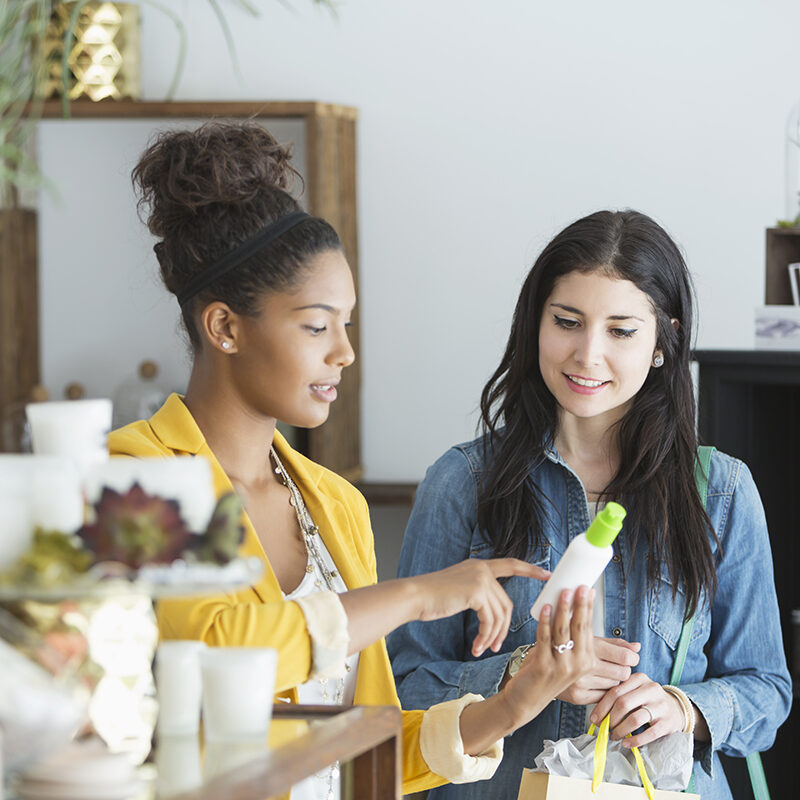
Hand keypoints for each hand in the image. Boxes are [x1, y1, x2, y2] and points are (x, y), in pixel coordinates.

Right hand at [407, 558, 550, 656]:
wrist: (415, 596)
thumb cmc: (432, 597)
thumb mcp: (459, 590)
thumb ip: (477, 593)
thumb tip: (492, 611)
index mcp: (479, 566)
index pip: (511, 564)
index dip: (530, 569)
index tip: (547, 574)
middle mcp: (482, 569)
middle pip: (506, 603)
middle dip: (503, 628)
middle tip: (496, 646)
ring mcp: (480, 578)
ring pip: (499, 615)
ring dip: (492, 636)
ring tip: (483, 649)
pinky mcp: (477, 591)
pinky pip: (490, 620)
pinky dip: (485, 637)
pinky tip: (476, 647)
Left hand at [499, 586, 594, 728]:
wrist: (526, 699)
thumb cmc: (545, 672)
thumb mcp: (564, 658)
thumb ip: (570, 637)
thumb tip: (572, 605)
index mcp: (587, 661)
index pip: (589, 629)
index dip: (589, 608)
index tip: (589, 589)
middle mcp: (578, 665)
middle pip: (580, 628)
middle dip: (580, 604)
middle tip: (580, 586)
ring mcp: (562, 667)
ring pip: (563, 631)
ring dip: (563, 609)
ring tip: (563, 592)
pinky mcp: (543, 666)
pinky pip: (544, 638)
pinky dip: (545, 621)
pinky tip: (544, 607)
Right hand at [556, 636, 640, 704]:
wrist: (541, 665)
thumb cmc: (568, 647)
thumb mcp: (589, 639)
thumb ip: (614, 643)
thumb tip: (637, 647)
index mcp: (589, 646)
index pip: (625, 657)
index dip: (632, 657)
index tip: (629, 656)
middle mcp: (585, 665)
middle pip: (623, 673)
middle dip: (623, 669)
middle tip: (615, 665)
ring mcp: (581, 682)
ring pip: (615, 686)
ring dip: (612, 679)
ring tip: (601, 672)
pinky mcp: (578, 697)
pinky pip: (604, 697)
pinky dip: (603, 690)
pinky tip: (595, 682)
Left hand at [589, 672, 685, 747]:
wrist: (678, 709)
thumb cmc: (648, 700)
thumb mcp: (636, 691)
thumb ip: (619, 697)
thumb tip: (597, 714)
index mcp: (639, 679)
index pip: (615, 691)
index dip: (602, 707)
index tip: (594, 719)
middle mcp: (651, 689)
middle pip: (623, 704)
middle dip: (610, 719)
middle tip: (604, 728)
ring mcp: (660, 705)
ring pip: (634, 718)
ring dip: (620, 730)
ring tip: (614, 736)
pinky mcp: (668, 722)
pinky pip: (648, 733)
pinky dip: (635, 740)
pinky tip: (626, 744)